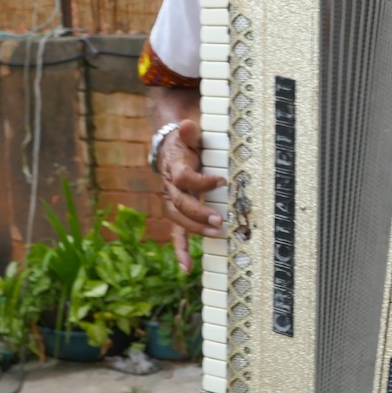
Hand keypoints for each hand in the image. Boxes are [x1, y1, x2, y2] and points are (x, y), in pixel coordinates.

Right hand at [159, 117, 225, 270]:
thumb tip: (186, 124)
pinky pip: (175, 233)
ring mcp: (172, 200)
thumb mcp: (188, 135)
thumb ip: (189, 132)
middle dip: (199, 213)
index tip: (222, 180)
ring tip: (216, 233)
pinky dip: (180, 250)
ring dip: (195, 229)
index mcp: (174, 167)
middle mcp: (170, 186)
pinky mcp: (177, 211)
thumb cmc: (185, 144)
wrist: (169, 150)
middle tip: (220, 219)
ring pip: (178, 219)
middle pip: (181, 203)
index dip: (202, 181)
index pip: (185, 178)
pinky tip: (187, 267)